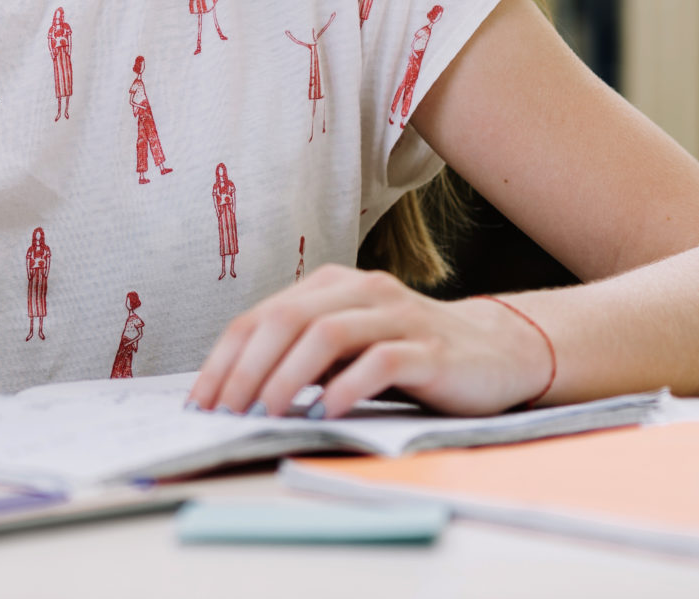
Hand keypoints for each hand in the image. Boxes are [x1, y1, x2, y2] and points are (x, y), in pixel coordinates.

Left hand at [186, 264, 552, 418]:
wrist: (497, 351)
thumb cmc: (408, 354)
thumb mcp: (348, 349)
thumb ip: (302, 356)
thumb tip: (236, 392)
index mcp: (332, 286)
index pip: (262, 315)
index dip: (226, 358)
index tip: (201, 400)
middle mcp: (361, 291)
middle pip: (288, 319)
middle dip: (248, 368)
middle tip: (226, 411)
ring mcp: (398, 317)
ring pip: (328, 334)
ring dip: (289, 376)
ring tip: (267, 412)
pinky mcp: (431, 350)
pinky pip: (381, 361)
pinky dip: (347, 387)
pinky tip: (326, 412)